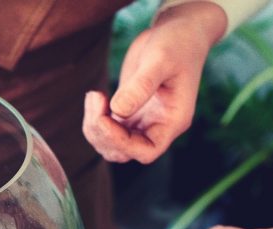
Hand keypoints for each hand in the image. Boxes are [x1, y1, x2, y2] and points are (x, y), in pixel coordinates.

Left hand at [83, 1, 225, 163]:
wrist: (178, 32)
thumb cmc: (178, 43)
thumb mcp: (161, 60)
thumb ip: (141, 86)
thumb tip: (117, 110)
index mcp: (173, 121)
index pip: (147, 151)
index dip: (122, 143)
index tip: (105, 119)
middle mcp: (157, 127)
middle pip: (123, 151)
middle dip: (102, 133)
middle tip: (95, 99)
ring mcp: (142, 122)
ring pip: (110, 144)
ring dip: (94, 127)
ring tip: (94, 96)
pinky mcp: (128, 113)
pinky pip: (106, 130)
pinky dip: (94, 119)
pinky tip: (94, 97)